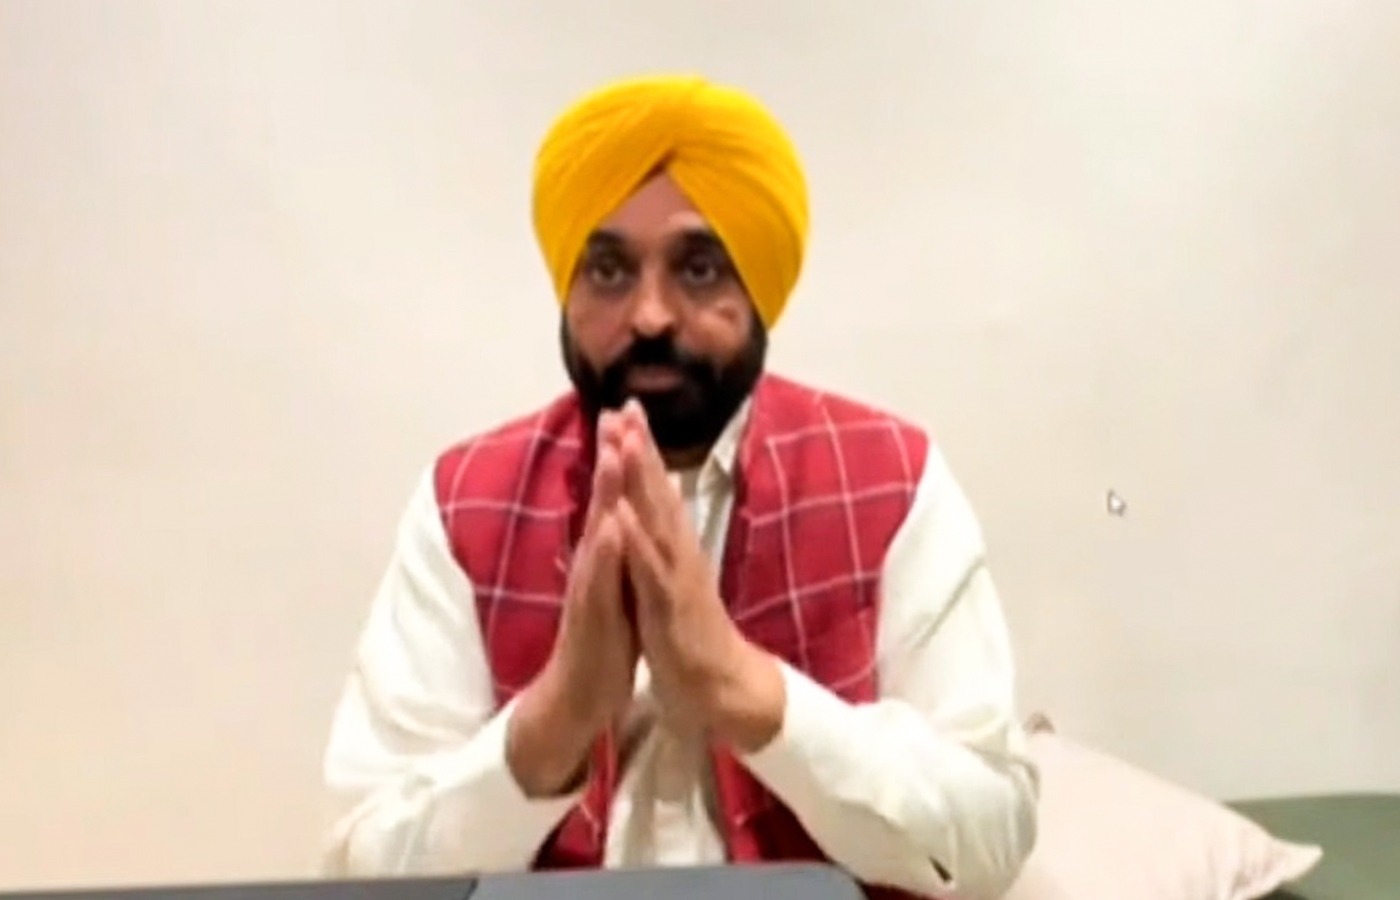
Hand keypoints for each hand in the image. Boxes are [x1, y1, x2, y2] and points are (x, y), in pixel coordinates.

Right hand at [506, 411, 637, 795]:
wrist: (582, 692)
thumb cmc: (606, 636)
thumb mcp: (618, 583)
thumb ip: (621, 546)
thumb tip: (627, 510)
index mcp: (606, 553)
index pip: (614, 495)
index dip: (622, 454)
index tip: (629, 412)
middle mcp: (594, 561)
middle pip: (602, 499)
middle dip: (611, 455)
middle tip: (616, 410)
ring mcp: (590, 586)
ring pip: (599, 531)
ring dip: (606, 492)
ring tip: (614, 452)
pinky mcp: (591, 615)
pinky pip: (599, 580)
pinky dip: (607, 553)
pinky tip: (614, 527)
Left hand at [612, 400, 785, 751]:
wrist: (719, 684)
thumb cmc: (690, 633)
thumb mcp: (671, 580)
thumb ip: (664, 545)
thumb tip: (659, 512)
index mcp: (675, 547)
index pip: (657, 490)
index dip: (643, 450)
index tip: (627, 410)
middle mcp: (679, 552)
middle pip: (659, 492)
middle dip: (643, 448)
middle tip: (628, 405)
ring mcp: (675, 575)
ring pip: (657, 520)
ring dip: (642, 481)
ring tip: (627, 441)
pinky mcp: (669, 604)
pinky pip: (649, 568)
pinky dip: (635, 538)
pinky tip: (621, 513)